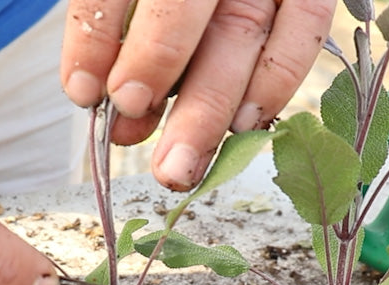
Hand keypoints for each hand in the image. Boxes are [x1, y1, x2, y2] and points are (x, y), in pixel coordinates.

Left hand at [61, 0, 336, 189]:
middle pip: (180, 6)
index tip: (85, 95)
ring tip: (180, 165)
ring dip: (208, 106)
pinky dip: (274, 82)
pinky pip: (302, 29)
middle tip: (127, 130)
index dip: (96, 40)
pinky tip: (243, 126)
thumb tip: (98, 99)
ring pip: (241, 30)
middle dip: (155, 74)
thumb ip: (112, 31)